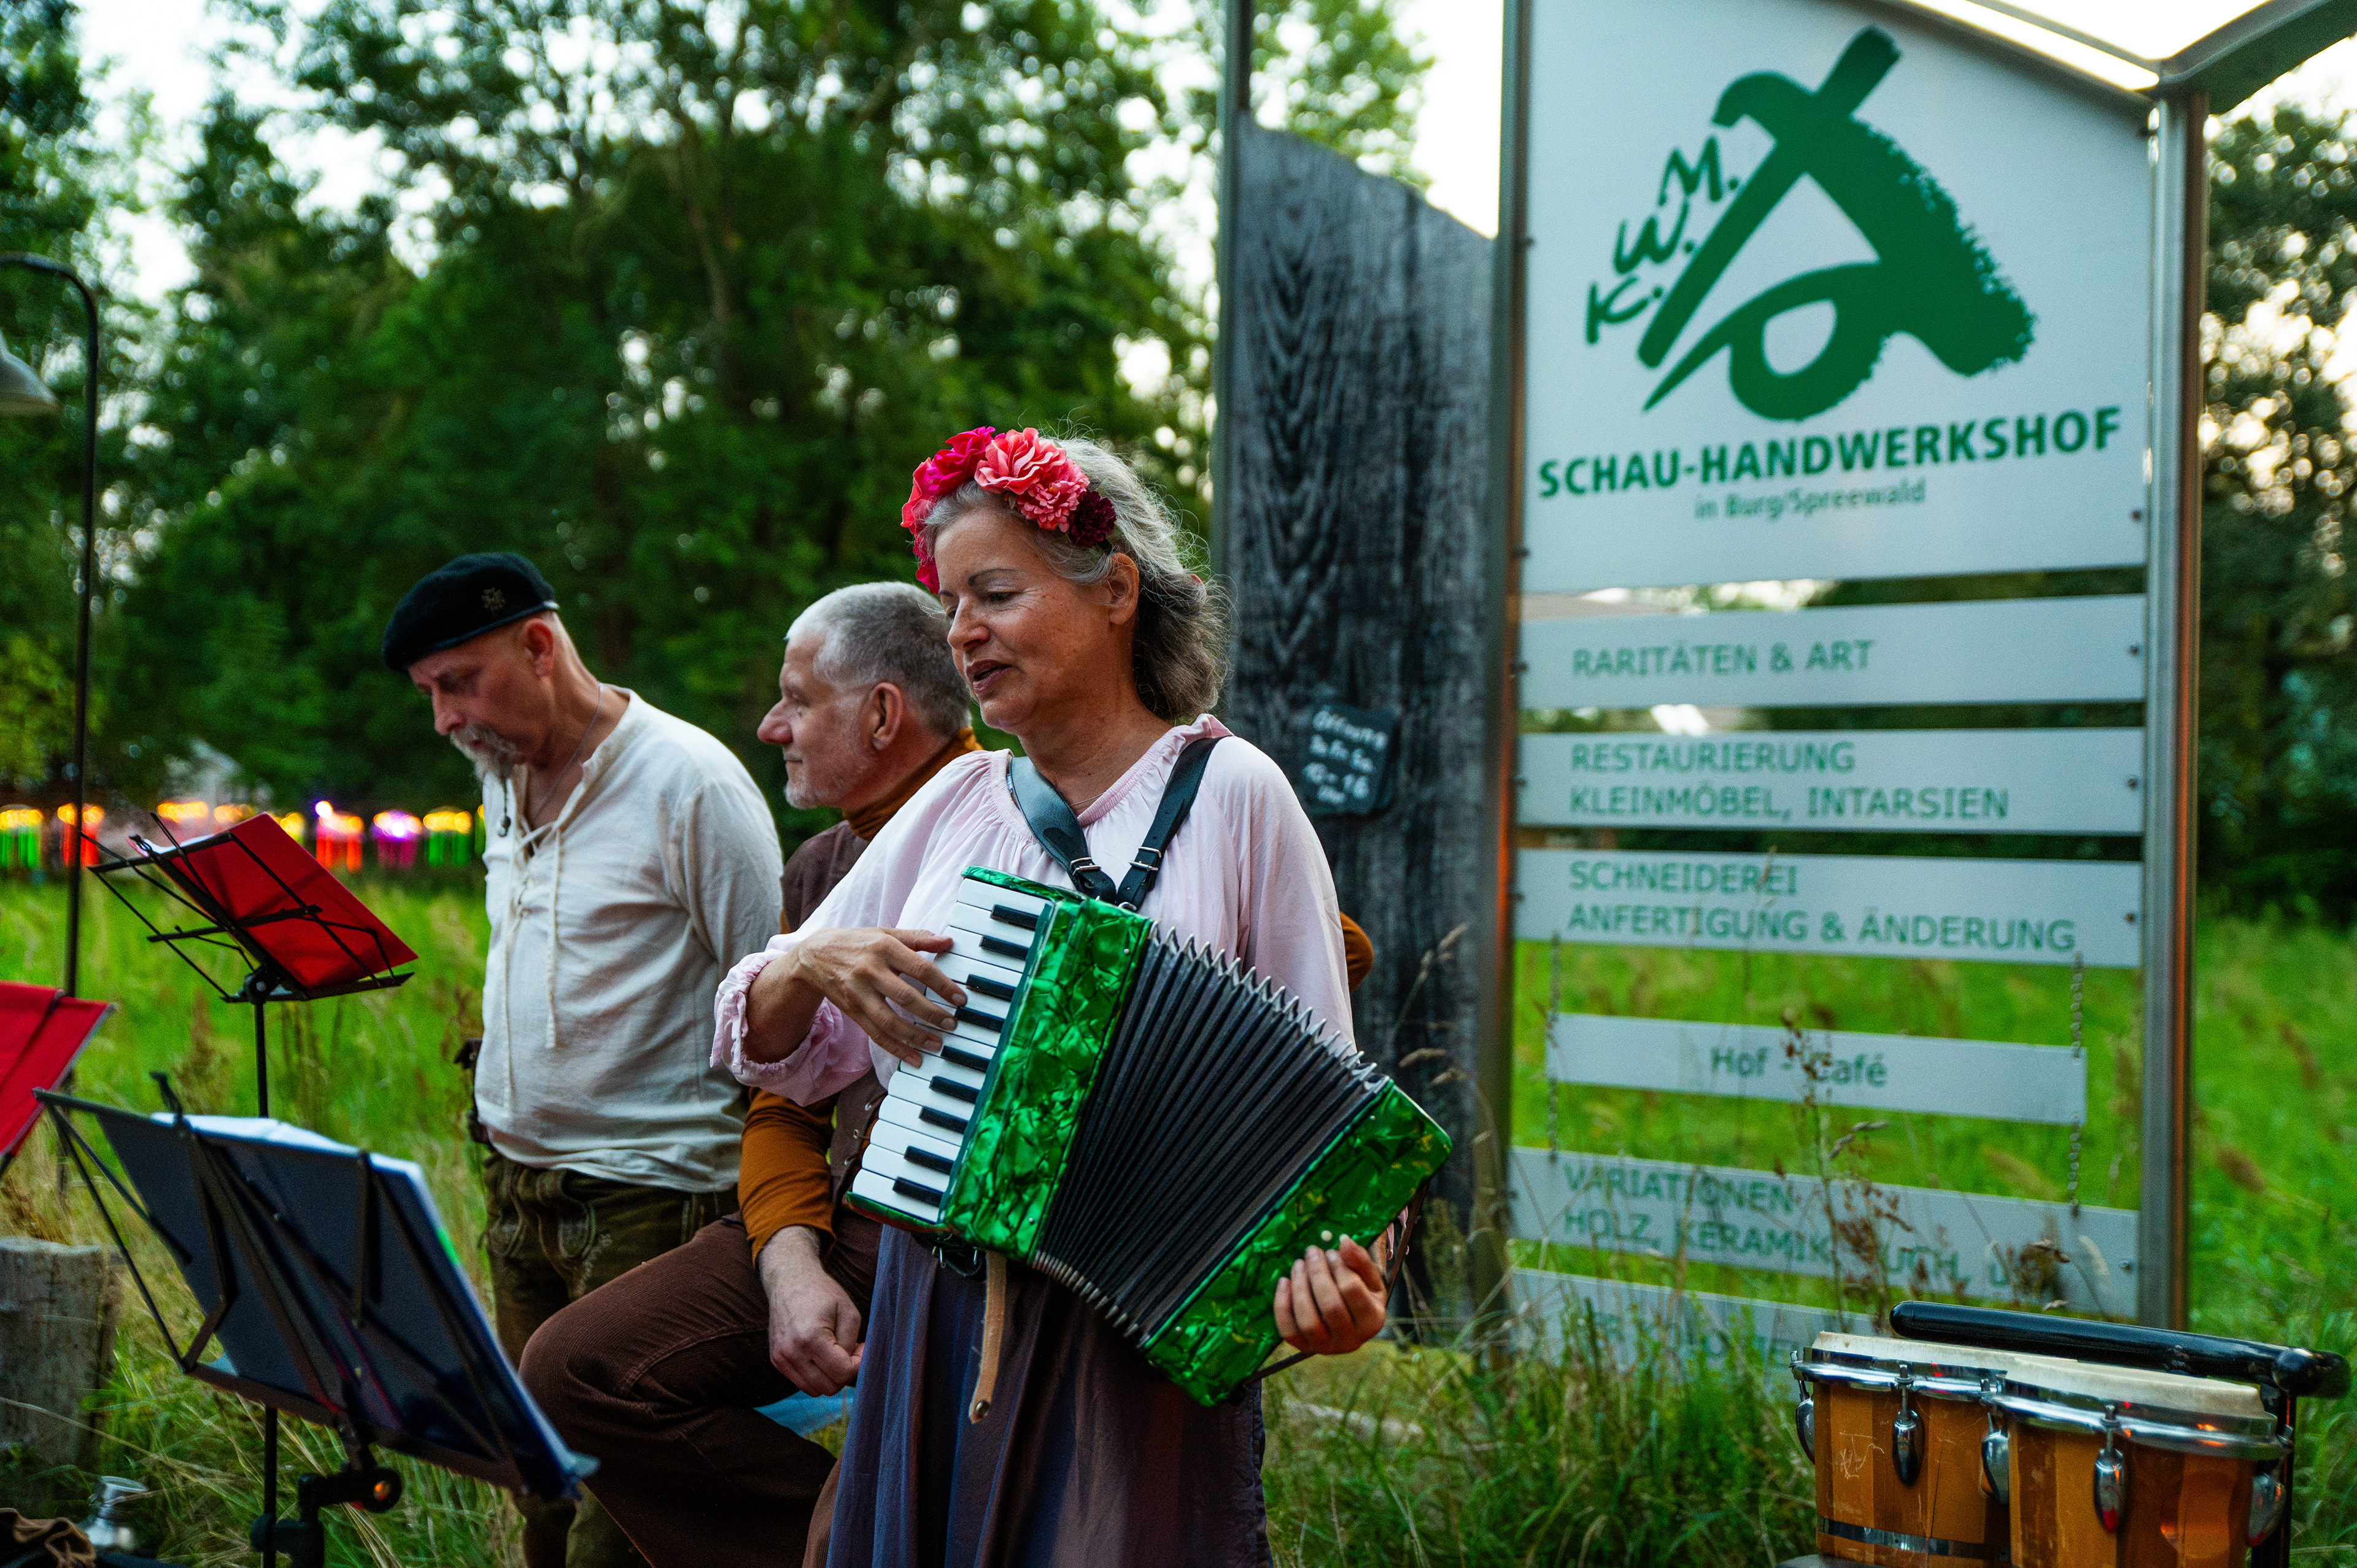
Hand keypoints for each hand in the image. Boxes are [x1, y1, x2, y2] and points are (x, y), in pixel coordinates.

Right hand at [757, 1227, 862, 1394]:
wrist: (789, 1280)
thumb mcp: (848, 1312)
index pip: (842, 1373)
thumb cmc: (822, 1292)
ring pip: (814, 1390)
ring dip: (830, 1377)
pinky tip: (821, 1355)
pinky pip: (802, 1382)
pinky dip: (816, 1375)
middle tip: (850, 1351)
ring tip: (836, 1354)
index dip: (858, 1364)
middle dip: (845, 1373)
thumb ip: (852, 1343)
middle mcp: (791, 1353)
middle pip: (828, 1387)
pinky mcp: (776, 1360)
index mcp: (811, 1338)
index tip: (861, 1347)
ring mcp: (781, 1359)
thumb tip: (854, 1368)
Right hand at [783, 927, 965, 1065]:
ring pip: (889, 1021)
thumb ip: (918, 937)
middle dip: (931, 1014)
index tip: (960, 999)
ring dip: (915, 1036)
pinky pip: (875, 1034)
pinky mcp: (852, 1010)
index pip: (919, 968)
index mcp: (884, 947)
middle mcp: (870, 970)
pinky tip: (913, 1058)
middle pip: (905, 997)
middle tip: (952, 1024)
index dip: (942, 985)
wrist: (815, 955)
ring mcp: (859, 993)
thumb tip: (948, 941)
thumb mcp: (886, 933)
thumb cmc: (859, 942)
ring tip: (937, 1044)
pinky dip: (895, 1048)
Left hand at [1274, 1234, 1387, 1355]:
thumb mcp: (1369, 1277)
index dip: (1338, 1267)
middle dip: (1317, 1274)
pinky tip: (1284, 1281)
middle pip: (1330, 1306)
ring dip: (1300, 1288)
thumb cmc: (1362, 1294)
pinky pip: (1289, 1330)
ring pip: (1308, 1322)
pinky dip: (1282, 1305)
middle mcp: (1351, 1340)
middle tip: (1311, 1252)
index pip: (1351, 1290)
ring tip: (1298, 1264)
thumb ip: (1359, 1259)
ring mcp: (1327, 1347)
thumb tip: (1344, 1241)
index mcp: (1372, 1321)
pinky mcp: (1305, 1348)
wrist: (1351, 1320)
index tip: (1331, 1252)